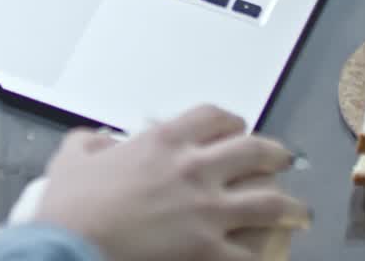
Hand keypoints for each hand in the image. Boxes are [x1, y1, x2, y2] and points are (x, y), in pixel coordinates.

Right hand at [33, 105, 307, 260]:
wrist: (68, 247)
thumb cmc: (70, 209)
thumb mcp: (72, 158)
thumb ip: (90, 143)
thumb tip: (100, 142)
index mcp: (164, 141)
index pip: (216, 117)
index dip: (232, 121)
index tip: (235, 128)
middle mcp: (194, 170)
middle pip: (255, 152)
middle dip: (274, 155)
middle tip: (279, 160)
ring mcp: (207, 212)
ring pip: (269, 201)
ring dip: (287, 205)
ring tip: (295, 210)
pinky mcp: (209, 252)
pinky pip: (252, 252)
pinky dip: (264, 252)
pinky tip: (269, 253)